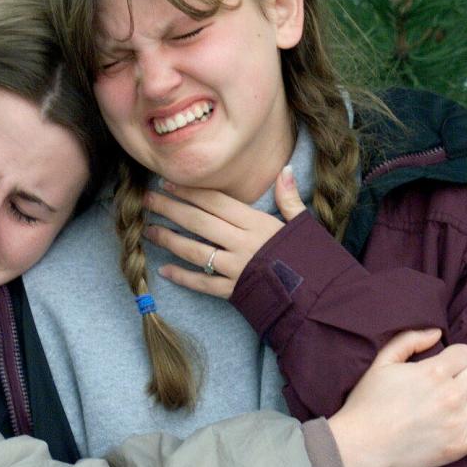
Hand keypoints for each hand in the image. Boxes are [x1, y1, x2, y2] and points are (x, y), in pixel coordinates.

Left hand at [143, 167, 306, 298]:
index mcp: (257, 223)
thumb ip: (289, 197)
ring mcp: (236, 268)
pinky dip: (183, 277)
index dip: (190, 191)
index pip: (216, 202)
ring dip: (169, 239)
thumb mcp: (303, 225)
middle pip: (199, 222)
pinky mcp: (234, 291)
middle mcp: (243, 243)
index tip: (168, 182)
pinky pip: (203, 283)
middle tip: (146, 199)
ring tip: (148, 231)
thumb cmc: (311, 259)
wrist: (320, 298)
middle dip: (170, 209)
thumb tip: (285, 169)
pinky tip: (165, 270)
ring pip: (195, 251)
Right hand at [328, 329, 466, 466]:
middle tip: (455, 379)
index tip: (447, 363)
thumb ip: (409, 340)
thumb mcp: (382, 362)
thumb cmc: (368, 402)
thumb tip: (437, 333)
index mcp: (433, 372)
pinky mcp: (460, 447)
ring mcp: (458, 423)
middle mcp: (451, 396)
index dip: (457, 355)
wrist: (361, 444)